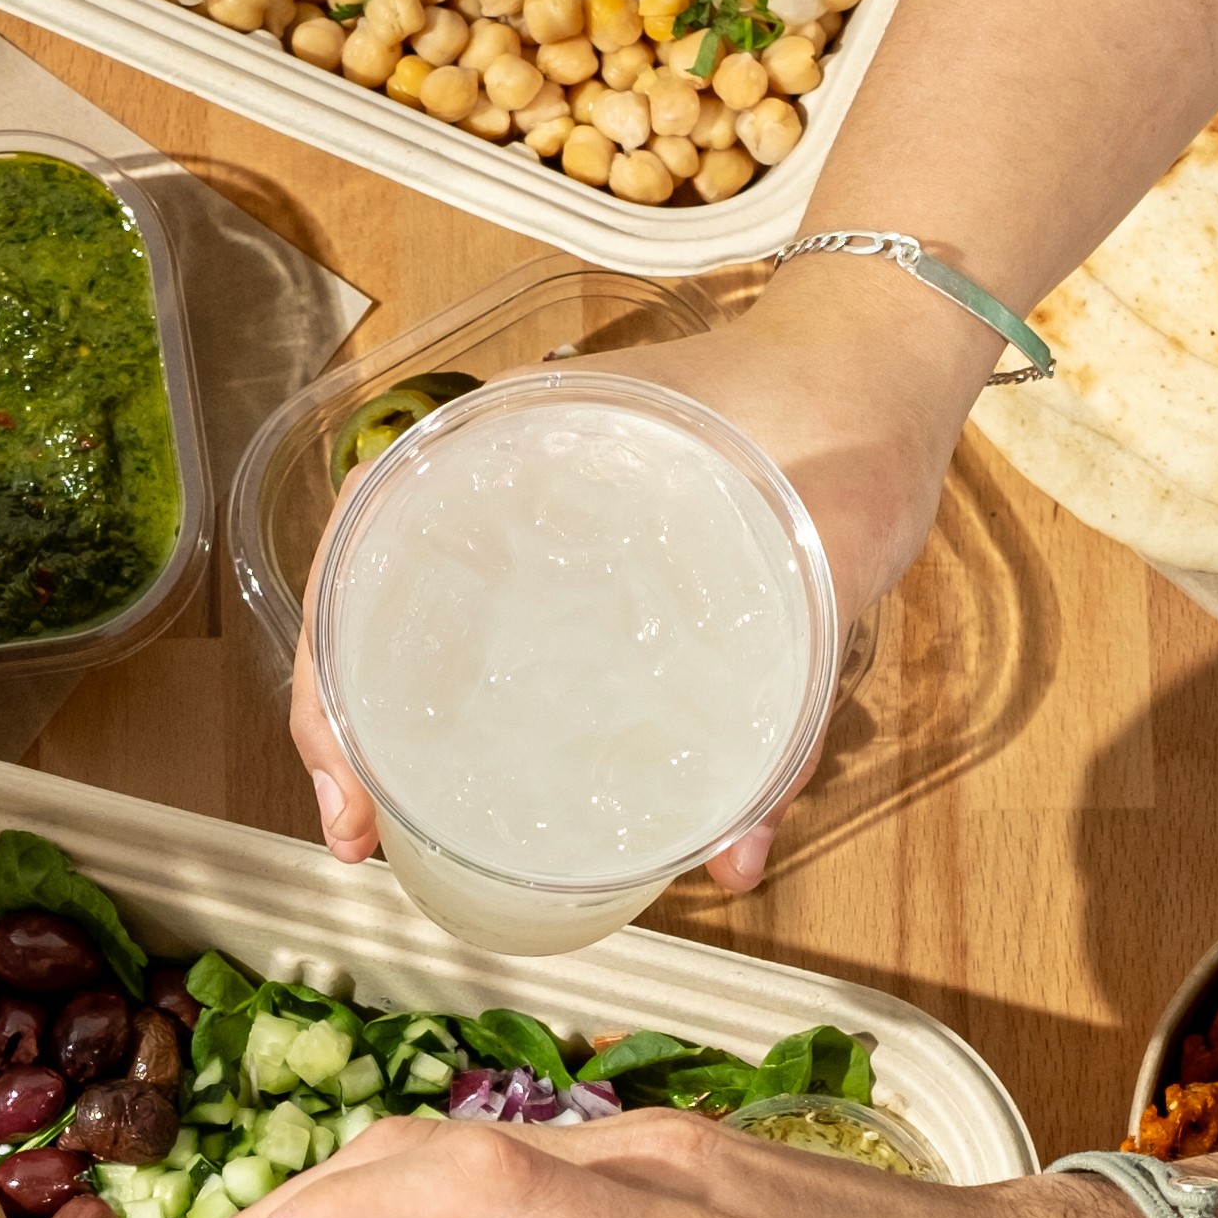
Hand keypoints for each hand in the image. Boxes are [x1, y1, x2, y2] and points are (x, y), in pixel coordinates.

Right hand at [286, 259, 990, 881]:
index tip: (352, 791)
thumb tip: (736, 861)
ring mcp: (542, 512)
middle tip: (358, 834)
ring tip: (388, 822)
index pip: (365, 547)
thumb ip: (789, 713)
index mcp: (527, 447)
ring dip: (392, 719)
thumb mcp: (814, 562)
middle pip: (373, 597)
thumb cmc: (840, 423)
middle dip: (344, 726)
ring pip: (427, 614)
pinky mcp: (593, 550)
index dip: (331, 679)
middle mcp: (512, 476)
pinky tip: (486, 773)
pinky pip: (505, 624)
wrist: (886, 357)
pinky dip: (478, 697)